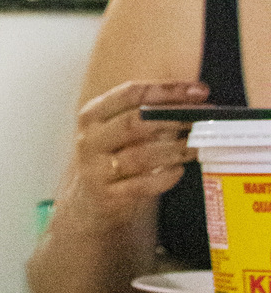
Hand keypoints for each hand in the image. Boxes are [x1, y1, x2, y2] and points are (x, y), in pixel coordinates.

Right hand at [62, 80, 207, 232]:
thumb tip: (197, 100)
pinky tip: (179, 171)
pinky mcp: (107, 196)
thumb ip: (149, 115)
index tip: (200, 91)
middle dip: (173, 119)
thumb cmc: (115, 158)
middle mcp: (90, 140)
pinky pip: (142, 185)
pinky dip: (165, 177)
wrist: (91, 202)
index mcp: (93, 115)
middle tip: (202, 120)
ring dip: (175, 150)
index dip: (168, 90)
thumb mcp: (120, 131)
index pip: (130, 94)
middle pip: (133, 123)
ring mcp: (95, 169)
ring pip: (140, 156)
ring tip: (197, 147)